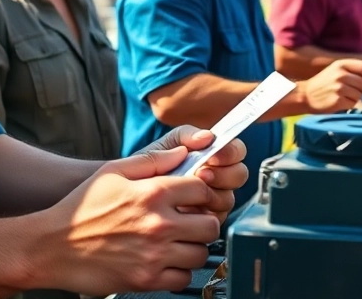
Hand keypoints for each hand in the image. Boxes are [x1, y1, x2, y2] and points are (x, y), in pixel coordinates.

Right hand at [32, 146, 221, 294]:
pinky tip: (166, 262)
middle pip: (210, 225)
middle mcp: (158, 224)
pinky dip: (179, 272)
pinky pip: (183, 279)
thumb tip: (183, 153)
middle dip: (204, 222)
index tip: (195, 200)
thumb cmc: (80, 208)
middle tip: (192, 223)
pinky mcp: (146, 279)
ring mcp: (154, 254)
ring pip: (200, 254)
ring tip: (179, 243)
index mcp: (153, 193)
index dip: (203, 194)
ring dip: (193, 248)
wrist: (51, 247)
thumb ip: (152, 160)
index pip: (203, 190)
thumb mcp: (112, 172)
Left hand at [131, 126, 248, 221]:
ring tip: (189, 193)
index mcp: (210, 157)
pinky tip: (184, 212)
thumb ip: (183, 137)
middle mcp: (215, 179)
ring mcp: (211, 203)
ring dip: (212, 196)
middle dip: (223, 174)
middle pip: (239, 175)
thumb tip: (207, 136)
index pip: (236, 151)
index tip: (214, 155)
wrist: (122, 202)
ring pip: (228, 200)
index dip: (230, 152)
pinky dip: (202, 216)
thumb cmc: (141, 173)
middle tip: (202, 174)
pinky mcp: (203, 225)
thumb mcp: (160, 149)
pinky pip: (216, 222)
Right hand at [299, 59, 361, 112]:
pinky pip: (354, 104)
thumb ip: (351, 72)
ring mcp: (339, 87)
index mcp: (340, 64)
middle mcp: (340, 74)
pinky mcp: (337, 100)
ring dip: (357, 99)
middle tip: (359, 94)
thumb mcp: (335, 70)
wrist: (305, 96)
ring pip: (360, 94)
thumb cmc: (322, 84)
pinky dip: (352, 106)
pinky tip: (343, 104)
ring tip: (347, 98)